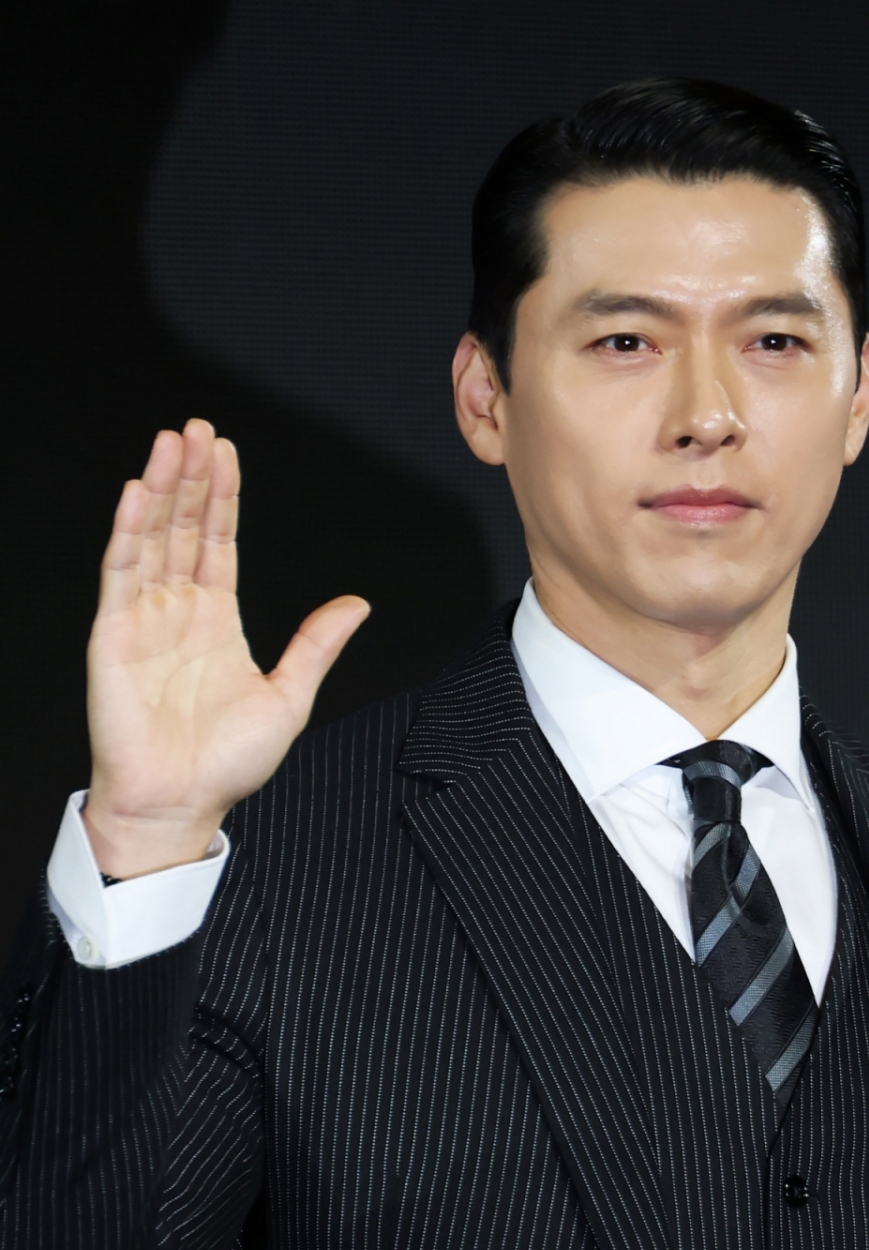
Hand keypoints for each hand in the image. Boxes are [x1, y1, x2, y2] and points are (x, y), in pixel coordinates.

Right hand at [83, 420, 369, 877]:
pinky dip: (129, 531)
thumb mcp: (289, 697)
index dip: (221, 498)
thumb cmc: (228, 763)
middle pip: (183, 529)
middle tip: (198, 427)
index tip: (225, 452)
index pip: (218, 544)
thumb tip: (357, 605)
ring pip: (152, 539)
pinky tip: (138, 492)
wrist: (181, 804)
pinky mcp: (112, 636)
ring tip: (171, 442)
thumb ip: (316, 645)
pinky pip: (120, 573)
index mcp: (217, 622)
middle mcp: (177, 612)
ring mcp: (142, 620)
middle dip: (191, 477)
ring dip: (161, 489)